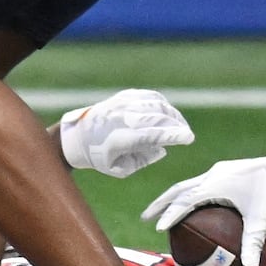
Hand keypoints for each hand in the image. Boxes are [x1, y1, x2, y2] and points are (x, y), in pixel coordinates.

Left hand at [58, 89, 193, 177]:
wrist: (77, 137)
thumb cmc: (101, 157)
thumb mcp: (120, 169)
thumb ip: (143, 160)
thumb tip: (162, 149)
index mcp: (118, 138)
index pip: (151, 134)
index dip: (172, 135)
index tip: (189, 138)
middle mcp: (121, 117)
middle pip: (158, 117)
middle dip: (177, 126)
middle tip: (187, 136)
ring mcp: (123, 103)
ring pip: (157, 104)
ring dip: (173, 115)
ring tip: (180, 126)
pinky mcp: (125, 96)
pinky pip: (151, 96)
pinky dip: (164, 104)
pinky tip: (169, 114)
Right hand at [141, 150, 265, 265]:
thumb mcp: (263, 217)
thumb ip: (254, 241)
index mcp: (216, 183)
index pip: (185, 200)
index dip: (170, 214)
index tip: (158, 228)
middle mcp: (214, 174)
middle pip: (179, 189)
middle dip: (161, 203)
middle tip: (144, 218)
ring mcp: (221, 171)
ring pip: (188, 184)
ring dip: (173, 196)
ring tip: (161, 211)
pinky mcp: (228, 171)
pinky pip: (200, 182)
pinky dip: (188, 192)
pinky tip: (190, 203)